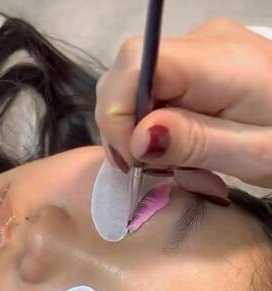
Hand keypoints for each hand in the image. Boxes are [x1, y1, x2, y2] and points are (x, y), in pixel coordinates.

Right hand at [95, 17, 271, 197]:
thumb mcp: (253, 154)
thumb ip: (196, 142)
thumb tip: (137, 137)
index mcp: (219, 61)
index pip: (135, 64)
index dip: (116, 111)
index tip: (133, 160)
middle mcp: (203, 42)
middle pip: (127, 72)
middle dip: (123, 127)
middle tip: (150, 170)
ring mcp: (201, 49)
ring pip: (135, 84)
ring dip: (137, 130)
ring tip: (172, 164)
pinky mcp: (201, 63)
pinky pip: (156, 89)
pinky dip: (155, 125)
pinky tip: (179, 148)